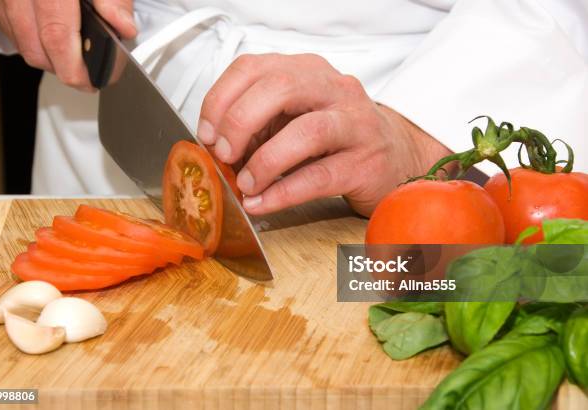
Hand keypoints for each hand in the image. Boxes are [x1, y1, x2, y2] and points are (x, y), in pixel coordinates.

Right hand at [0, 0, 135, 89]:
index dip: (76, 69)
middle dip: (65, 68)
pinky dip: (28, 35)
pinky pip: (6, 26)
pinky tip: (47, 27)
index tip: (94, 81)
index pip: (57, 38)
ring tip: (72, 48)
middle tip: (89, 70)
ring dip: (47, 54)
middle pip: (37, 50)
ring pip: (21, 42)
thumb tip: (123, 26)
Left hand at [198, 53, 451, 216]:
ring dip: (265, 160)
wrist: (396, 157)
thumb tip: (213, 145)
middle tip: (223, 154)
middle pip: (283, 87)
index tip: (206, 132)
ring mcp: (355, 125)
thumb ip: (259, 124)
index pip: (256, 67)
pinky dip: (283, 192)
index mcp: (309, 72)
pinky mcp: (366, 164)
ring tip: (245, 184)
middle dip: (241, 121)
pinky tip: (262, 203)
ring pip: (307, 132)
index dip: (222, 98)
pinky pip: (320, 176)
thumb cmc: (336, 138)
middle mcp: (335, 90)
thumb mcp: (295, 118)